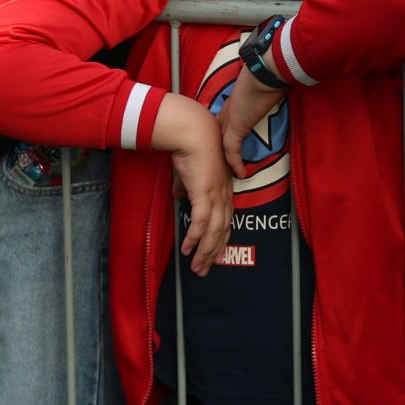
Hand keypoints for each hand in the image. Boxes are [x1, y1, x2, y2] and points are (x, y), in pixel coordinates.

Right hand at [152, 96, 233, 275]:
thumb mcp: (189, 174)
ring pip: (214, 231)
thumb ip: (186, 187)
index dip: (221, 240)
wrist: (194, 134)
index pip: (226, 221)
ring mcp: (217, 195)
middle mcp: (224, 195)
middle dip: (214, 253)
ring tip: (197, 268)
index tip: (216, 256)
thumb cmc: (192, 150)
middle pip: (222, 231)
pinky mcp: (206, 193)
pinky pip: (201, 221)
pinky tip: (188, 249)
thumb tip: (178, 197)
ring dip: (205, 252)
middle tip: (205, 270)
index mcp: (224, 191)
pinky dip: (195, 237)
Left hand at [218, 74, 285, 178]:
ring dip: (226, 162)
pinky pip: (232, 151)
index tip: (225, 148)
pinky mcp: (235, 129)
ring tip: (230, 176)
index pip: (222, 125)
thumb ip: (263, 94)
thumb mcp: (262, 87)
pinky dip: (236, 164)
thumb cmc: (266, 76)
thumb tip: (275, 94)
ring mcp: (229, 122)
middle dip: (218, 153)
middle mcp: (226, 114)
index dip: (222, 137)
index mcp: (231, 105)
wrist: (264, 74)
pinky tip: (241, 174)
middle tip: (222, 168)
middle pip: (216, 138)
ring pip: (221, 147)